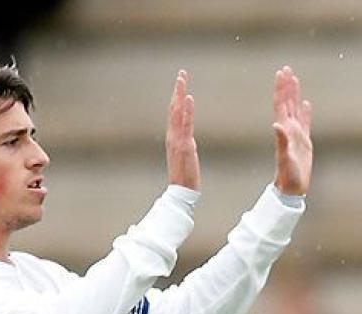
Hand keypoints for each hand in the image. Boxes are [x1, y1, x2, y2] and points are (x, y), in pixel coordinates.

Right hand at [166, 69, 199, 189]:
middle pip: (173, 108)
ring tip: (182, 79)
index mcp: (173, 137)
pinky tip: (188, 98)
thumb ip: (185, 144)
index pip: (173, 113)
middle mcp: (172, 136)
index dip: (176, 97)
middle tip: (181, 74)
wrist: (181, 191)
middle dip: (177, 90)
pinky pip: (185, 124)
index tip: (180, 82)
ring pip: (177, 112)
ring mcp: (177, 139)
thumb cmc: (184, 175)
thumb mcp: (184, 156)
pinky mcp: (185, 145)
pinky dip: (186, 110)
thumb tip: (188, 138)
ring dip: (180, 94)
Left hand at [272, 66, 312, 195]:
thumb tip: (277, 124)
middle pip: (287, 102)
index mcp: (284, 130)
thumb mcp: (285, 158)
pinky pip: (305, 122)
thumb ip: (281, 142)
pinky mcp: (304, 142)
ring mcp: (296, 134)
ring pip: (295, 109)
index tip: (282, 73)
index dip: (281, 88)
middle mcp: (288, 129)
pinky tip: (306, 103)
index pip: (281, 104)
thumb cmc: (288, 175)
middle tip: (286, 68)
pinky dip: (305, 112)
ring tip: (294, 79)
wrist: (291, 188)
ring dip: (294, 94)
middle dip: (286, 85)